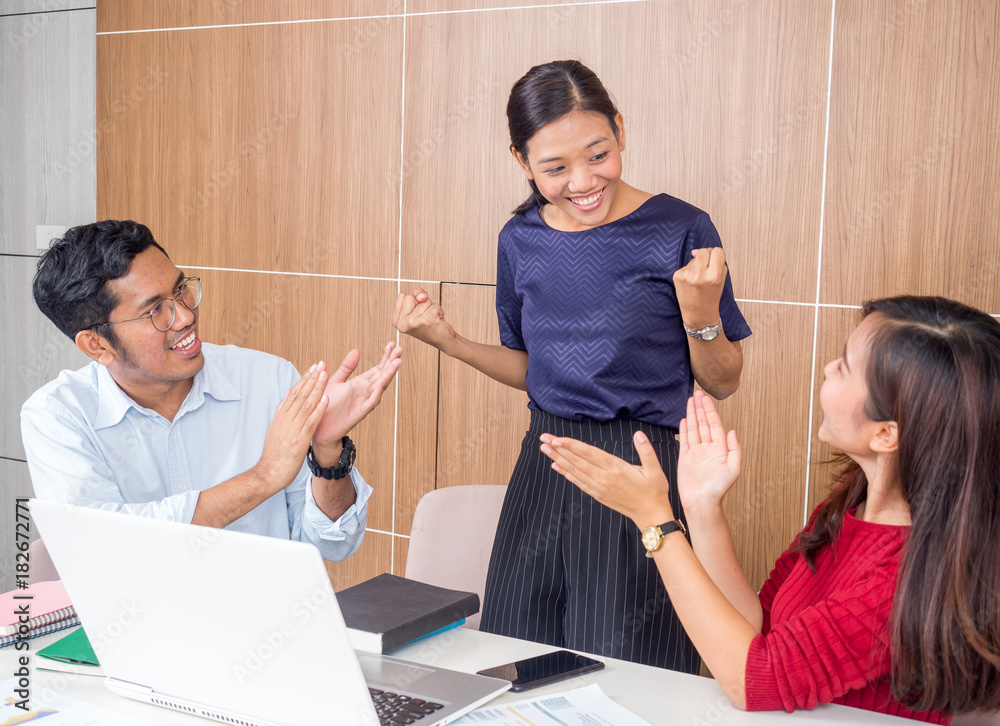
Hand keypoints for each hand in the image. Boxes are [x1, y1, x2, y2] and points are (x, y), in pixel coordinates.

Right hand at [257, 365, 328, 487]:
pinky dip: (318, 410)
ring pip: (306, 405)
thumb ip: (282, 414)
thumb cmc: (274, 455)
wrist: (268, 474)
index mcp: (281, 417)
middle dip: (312, 378)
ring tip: (325, 374)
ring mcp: (292, 429)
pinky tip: (326, 399)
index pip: (294, 393)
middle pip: (300, 395)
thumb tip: (288, 397)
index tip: (313, 368)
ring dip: (316, 388)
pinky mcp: (299, 440)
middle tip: (321, 364)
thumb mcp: (275, 430)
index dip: (304, 379)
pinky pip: (310, 422)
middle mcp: (286, 420)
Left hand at [311, 343, 402, 460]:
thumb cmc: (325, 405)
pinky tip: (381, 384)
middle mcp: (363, 392)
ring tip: (397, 362)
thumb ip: (346, 368)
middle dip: (391, 362)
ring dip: (388, 375)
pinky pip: (369, 403)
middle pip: (382, 375)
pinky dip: (376, 394)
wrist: (317, 427)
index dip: (385, 357)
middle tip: (400, 349)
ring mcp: (362, 402)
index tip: (392, 345)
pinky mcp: (357, 413)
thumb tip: (356, 351)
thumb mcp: (335, 381)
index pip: (377, 368)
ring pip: (380, 387)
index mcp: (359, 384)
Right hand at [392, 288, 455, 351]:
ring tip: (431, 320)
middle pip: (410, 297)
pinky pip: (435, 305)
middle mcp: (402, 323)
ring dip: (431, 308)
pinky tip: (437, 320)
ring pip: (424, 300)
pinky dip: (439, 310)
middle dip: (421, 303)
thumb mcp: (418, 308)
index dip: (413, 301)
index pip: (402, 296)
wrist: (443, 341)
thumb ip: (416, 296)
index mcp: (396, 321)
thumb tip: (422, 296)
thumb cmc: (430, 325)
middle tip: (425, 317)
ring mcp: (413, 322)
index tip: (417, 314)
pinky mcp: (427, 320)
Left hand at [539, 431, 674, 526]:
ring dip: (558, 459)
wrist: (650, 515)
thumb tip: (638, 434)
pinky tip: (556, 466)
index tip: (557, 439)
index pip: (589, 454)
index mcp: (616, 469)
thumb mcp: (655, 470)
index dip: (572, 446)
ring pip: (574, 470)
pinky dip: (566, 473)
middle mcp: (603, 478)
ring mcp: (598, 487)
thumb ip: (646, 451)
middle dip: (558, 449)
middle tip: (543, 439)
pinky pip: (578, 482)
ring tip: (545, 449)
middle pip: (577, 460)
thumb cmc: (654, 491)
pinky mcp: (597, 494)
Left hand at [673, 247, 726, 329]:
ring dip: (697, 265)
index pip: (717, 251)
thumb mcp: (721, 280)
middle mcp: (699, 275)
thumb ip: (717, 262)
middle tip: (707, 268)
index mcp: (713, 276)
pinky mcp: (677, 276)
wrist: (698, 314)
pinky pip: (686, 266)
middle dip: (706, 257)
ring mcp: (686, 276)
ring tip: (698, 279)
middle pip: (704, 251)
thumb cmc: (711, 297)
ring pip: (694, 258)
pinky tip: (691, 282)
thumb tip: (696, 251)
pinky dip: (689, 271)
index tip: (716, 260)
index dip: (717, 255)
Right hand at [676, 391, 741, 512]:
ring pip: (694, 428)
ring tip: (689, 401)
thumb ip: (735, 449)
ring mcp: (696, 452)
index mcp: (720, 449)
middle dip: (700, 408)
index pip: (714, 425)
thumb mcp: (733, 469)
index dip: (710, 411)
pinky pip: (684, 440)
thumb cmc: (718, 489)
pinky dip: (684, 428)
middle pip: (703, 423)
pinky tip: (684, 419)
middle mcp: (708, 448)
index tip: (705, 398)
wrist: (702, 502)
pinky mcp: (685, 458)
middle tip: (696, 393)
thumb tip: (732, 431)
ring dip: (692, 414)